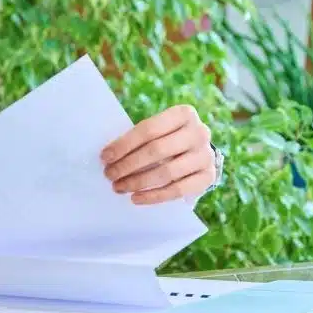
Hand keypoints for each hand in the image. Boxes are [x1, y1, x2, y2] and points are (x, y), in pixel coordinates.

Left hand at [100, 104, 220, 204]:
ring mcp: (205, 156)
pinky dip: (154, 196)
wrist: (198, 152)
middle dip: (128, 165)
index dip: (124, 144)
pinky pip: (177, 190)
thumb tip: (109, 156)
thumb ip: (139, 138)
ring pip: (166, 172)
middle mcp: (199, 132)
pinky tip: (136, 198)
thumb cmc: (169, 139)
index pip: (148, 129)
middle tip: (109, 174)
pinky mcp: (208, 177)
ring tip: (119, 187)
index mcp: (184, 114)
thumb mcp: (159, 130)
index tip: (105, 157)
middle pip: (156, 151)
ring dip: (138, 182)